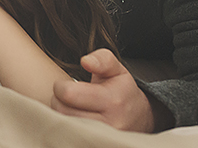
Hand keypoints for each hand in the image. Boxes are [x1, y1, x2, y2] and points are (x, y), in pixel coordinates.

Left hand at [51, 49, 171, 132]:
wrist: (139, 118)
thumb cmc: (121, 89)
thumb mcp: (115, 69)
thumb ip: (101, 59)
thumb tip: (85, 61)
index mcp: (112, 100)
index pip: (69, 94)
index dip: (61, 86)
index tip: (65, 85)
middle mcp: (110, 124)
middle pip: (62, 111)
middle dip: (57, 100)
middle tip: (65, 97)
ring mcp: (104, 139)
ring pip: (64, 126)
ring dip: (60, 115)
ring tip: (69, 108)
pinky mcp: (96, 146)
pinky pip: (70, 138)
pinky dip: (66, 128)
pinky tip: (72, 120)